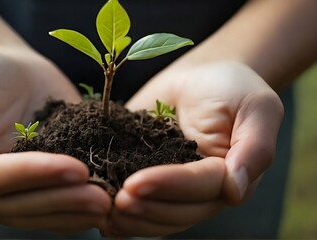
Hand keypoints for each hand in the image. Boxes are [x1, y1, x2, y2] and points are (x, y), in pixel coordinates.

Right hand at [0, 47, 110, 232]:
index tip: (75, 168)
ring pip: (45, 212)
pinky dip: (82, 209)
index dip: (34, 175)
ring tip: (109, 204)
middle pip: (22, 205)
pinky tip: (110, 206)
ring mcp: (23, 186)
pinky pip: (61, 203)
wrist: (11, 67)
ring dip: (77, 212)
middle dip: (63, 201)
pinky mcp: (48, 180)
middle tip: (101, 198)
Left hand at [103, 61, 283, 236]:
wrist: (199, 79)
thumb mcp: (255, 106)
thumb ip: (255, 147)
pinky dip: (124, 216)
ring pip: (159, 216)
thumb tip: (236, 193)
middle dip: (146, 208)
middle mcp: (204, 191)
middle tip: (115, 202)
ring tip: (104, 212)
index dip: (169, 187)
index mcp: (231, 176)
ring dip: (133, 219)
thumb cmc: (231, 87)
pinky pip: (143, 204)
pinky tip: (101, 218)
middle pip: (178, 211)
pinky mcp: (153, 179)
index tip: (135, 184)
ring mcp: (176, 188)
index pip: (201, 188)